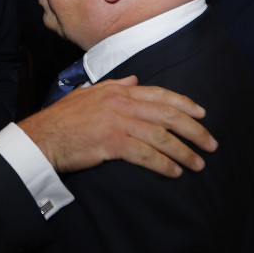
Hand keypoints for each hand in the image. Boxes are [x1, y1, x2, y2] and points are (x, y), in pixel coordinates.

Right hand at [17, 75, 215, 177]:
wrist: (42, 137)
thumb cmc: (63, 118)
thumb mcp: (88, 93)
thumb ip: (114, 86)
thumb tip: (135, 80)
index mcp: (119, 92)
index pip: (160, 95)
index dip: (185, 104)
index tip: (202, 114)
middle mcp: (122, 104)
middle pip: (168, 115)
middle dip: (194, 130)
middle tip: (211, 144)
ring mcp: (118, 123)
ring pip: (161, 137)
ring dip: (184, 152)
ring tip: (198, 164)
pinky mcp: (111, 143)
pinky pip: (145, 154)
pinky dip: (164, 164)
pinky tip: (175, 172)